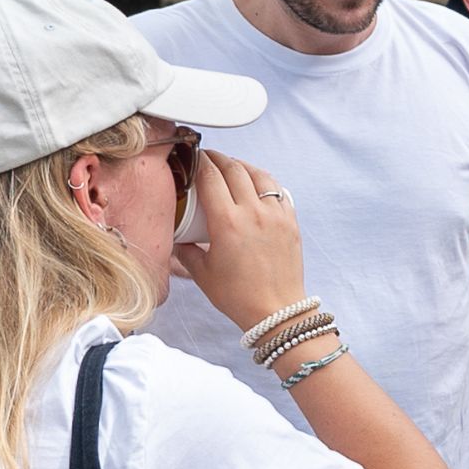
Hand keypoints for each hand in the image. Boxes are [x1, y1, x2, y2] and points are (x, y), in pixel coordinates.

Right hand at [183, 151, 308, 327]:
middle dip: (219, 158)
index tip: (193, 158)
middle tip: (209, 157)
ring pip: (259, 175)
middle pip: (234, 169)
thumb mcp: (202, 273)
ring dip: (243, 165)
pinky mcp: (291, 223)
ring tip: (232, 166)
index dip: (200, 162)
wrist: (276, 311)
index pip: (210, 177)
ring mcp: (276, 216)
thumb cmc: (239, 296)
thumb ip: (185, 251)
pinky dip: (265, 182)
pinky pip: (278, 191)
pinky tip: (257, 185)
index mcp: (228, 222)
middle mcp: (254, 213)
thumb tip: (177, 239)